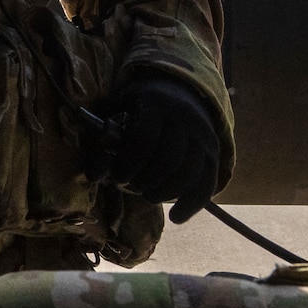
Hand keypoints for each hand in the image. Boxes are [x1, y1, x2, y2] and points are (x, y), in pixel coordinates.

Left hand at [94, 75, 221, 220]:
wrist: (180, 90)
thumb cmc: (141, 105)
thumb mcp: (118, 107)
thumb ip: (102, 138)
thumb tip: (93, 175)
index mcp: (156, 103)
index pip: (144, 140)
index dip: (128, 165)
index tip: (117, 177)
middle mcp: (184, 116)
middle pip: (168, 160)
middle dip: (146, 182)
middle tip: (132, 186)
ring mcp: (203, 134)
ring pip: (189, 173)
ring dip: (166, 193)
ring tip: (149, 195)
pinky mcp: (214, 151)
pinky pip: (207, 183)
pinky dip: (192, 204)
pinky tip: (176, 217)